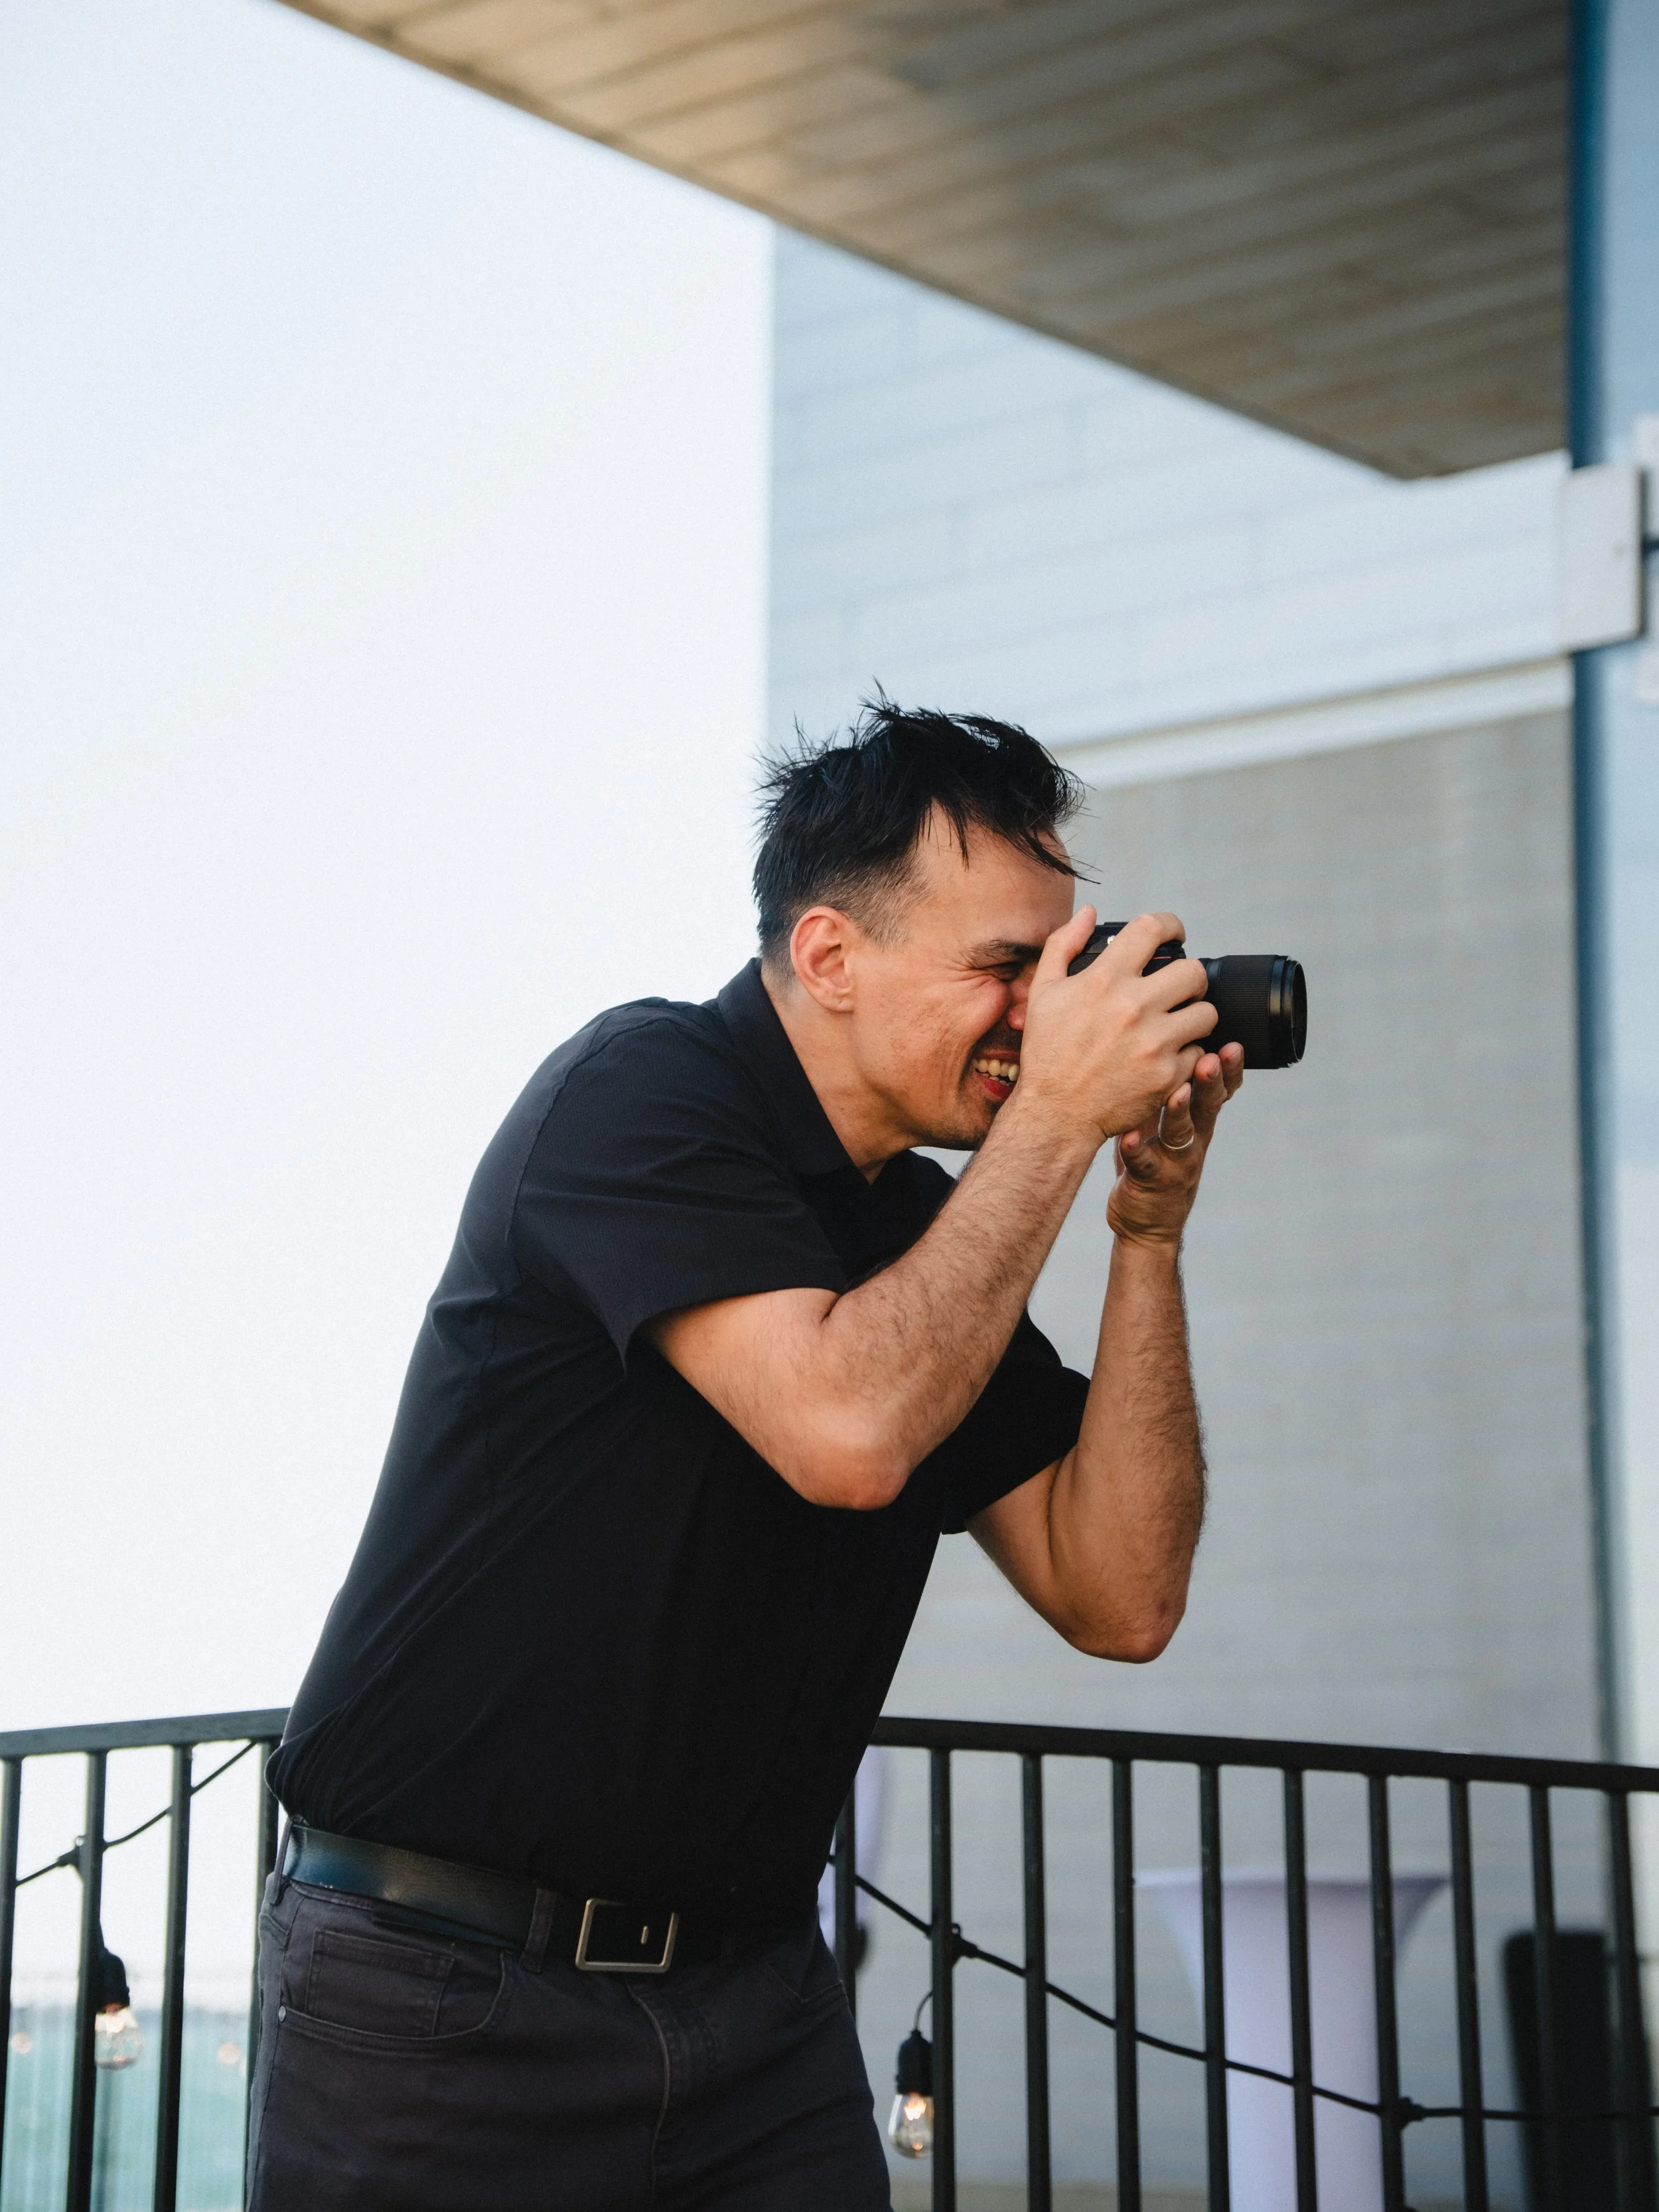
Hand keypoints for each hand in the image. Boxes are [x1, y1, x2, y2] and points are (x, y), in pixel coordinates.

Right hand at [1012, 907, 1219, 1147]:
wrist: (1056, 1113)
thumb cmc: (1048, 1052)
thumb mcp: (1043, 992)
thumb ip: (1064, 944)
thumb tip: (1088, 911)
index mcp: (1104, 980)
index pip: (1154, 929)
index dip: (1171, 925)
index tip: (1175, 935)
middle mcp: (1133, 1007)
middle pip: (1194, 971)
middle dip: (1189, 977)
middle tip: (1178, 989)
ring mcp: (1154, 1043)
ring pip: (1207, 1013)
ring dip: (1194, 1016)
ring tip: (1175, 1024)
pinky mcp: (1168, 1075)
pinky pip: (1199, 1052)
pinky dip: (1186, 1055)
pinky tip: (1164, 1058)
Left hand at [1106, 1042, 1244, 1246]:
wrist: (1146, 1222)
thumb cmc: (1152, 1156)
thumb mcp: (1165, 1122)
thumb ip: (1167, 1088)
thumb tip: (1162, 1040)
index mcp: (1199, 1120)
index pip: (1222, 1092)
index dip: (1231, 1071)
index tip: (1234, 1045)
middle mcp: (1193, 1140)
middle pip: (1209, 1107)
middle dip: (1213, 1082)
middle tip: (1214, 1058)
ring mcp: (1174, 1162)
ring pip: (1181, 1133)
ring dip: (1180, 1112)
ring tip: (1178, 1092)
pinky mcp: (1149, 1180)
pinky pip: (1142, 1162)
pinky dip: (1136, 1149)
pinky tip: (1128, 1137)